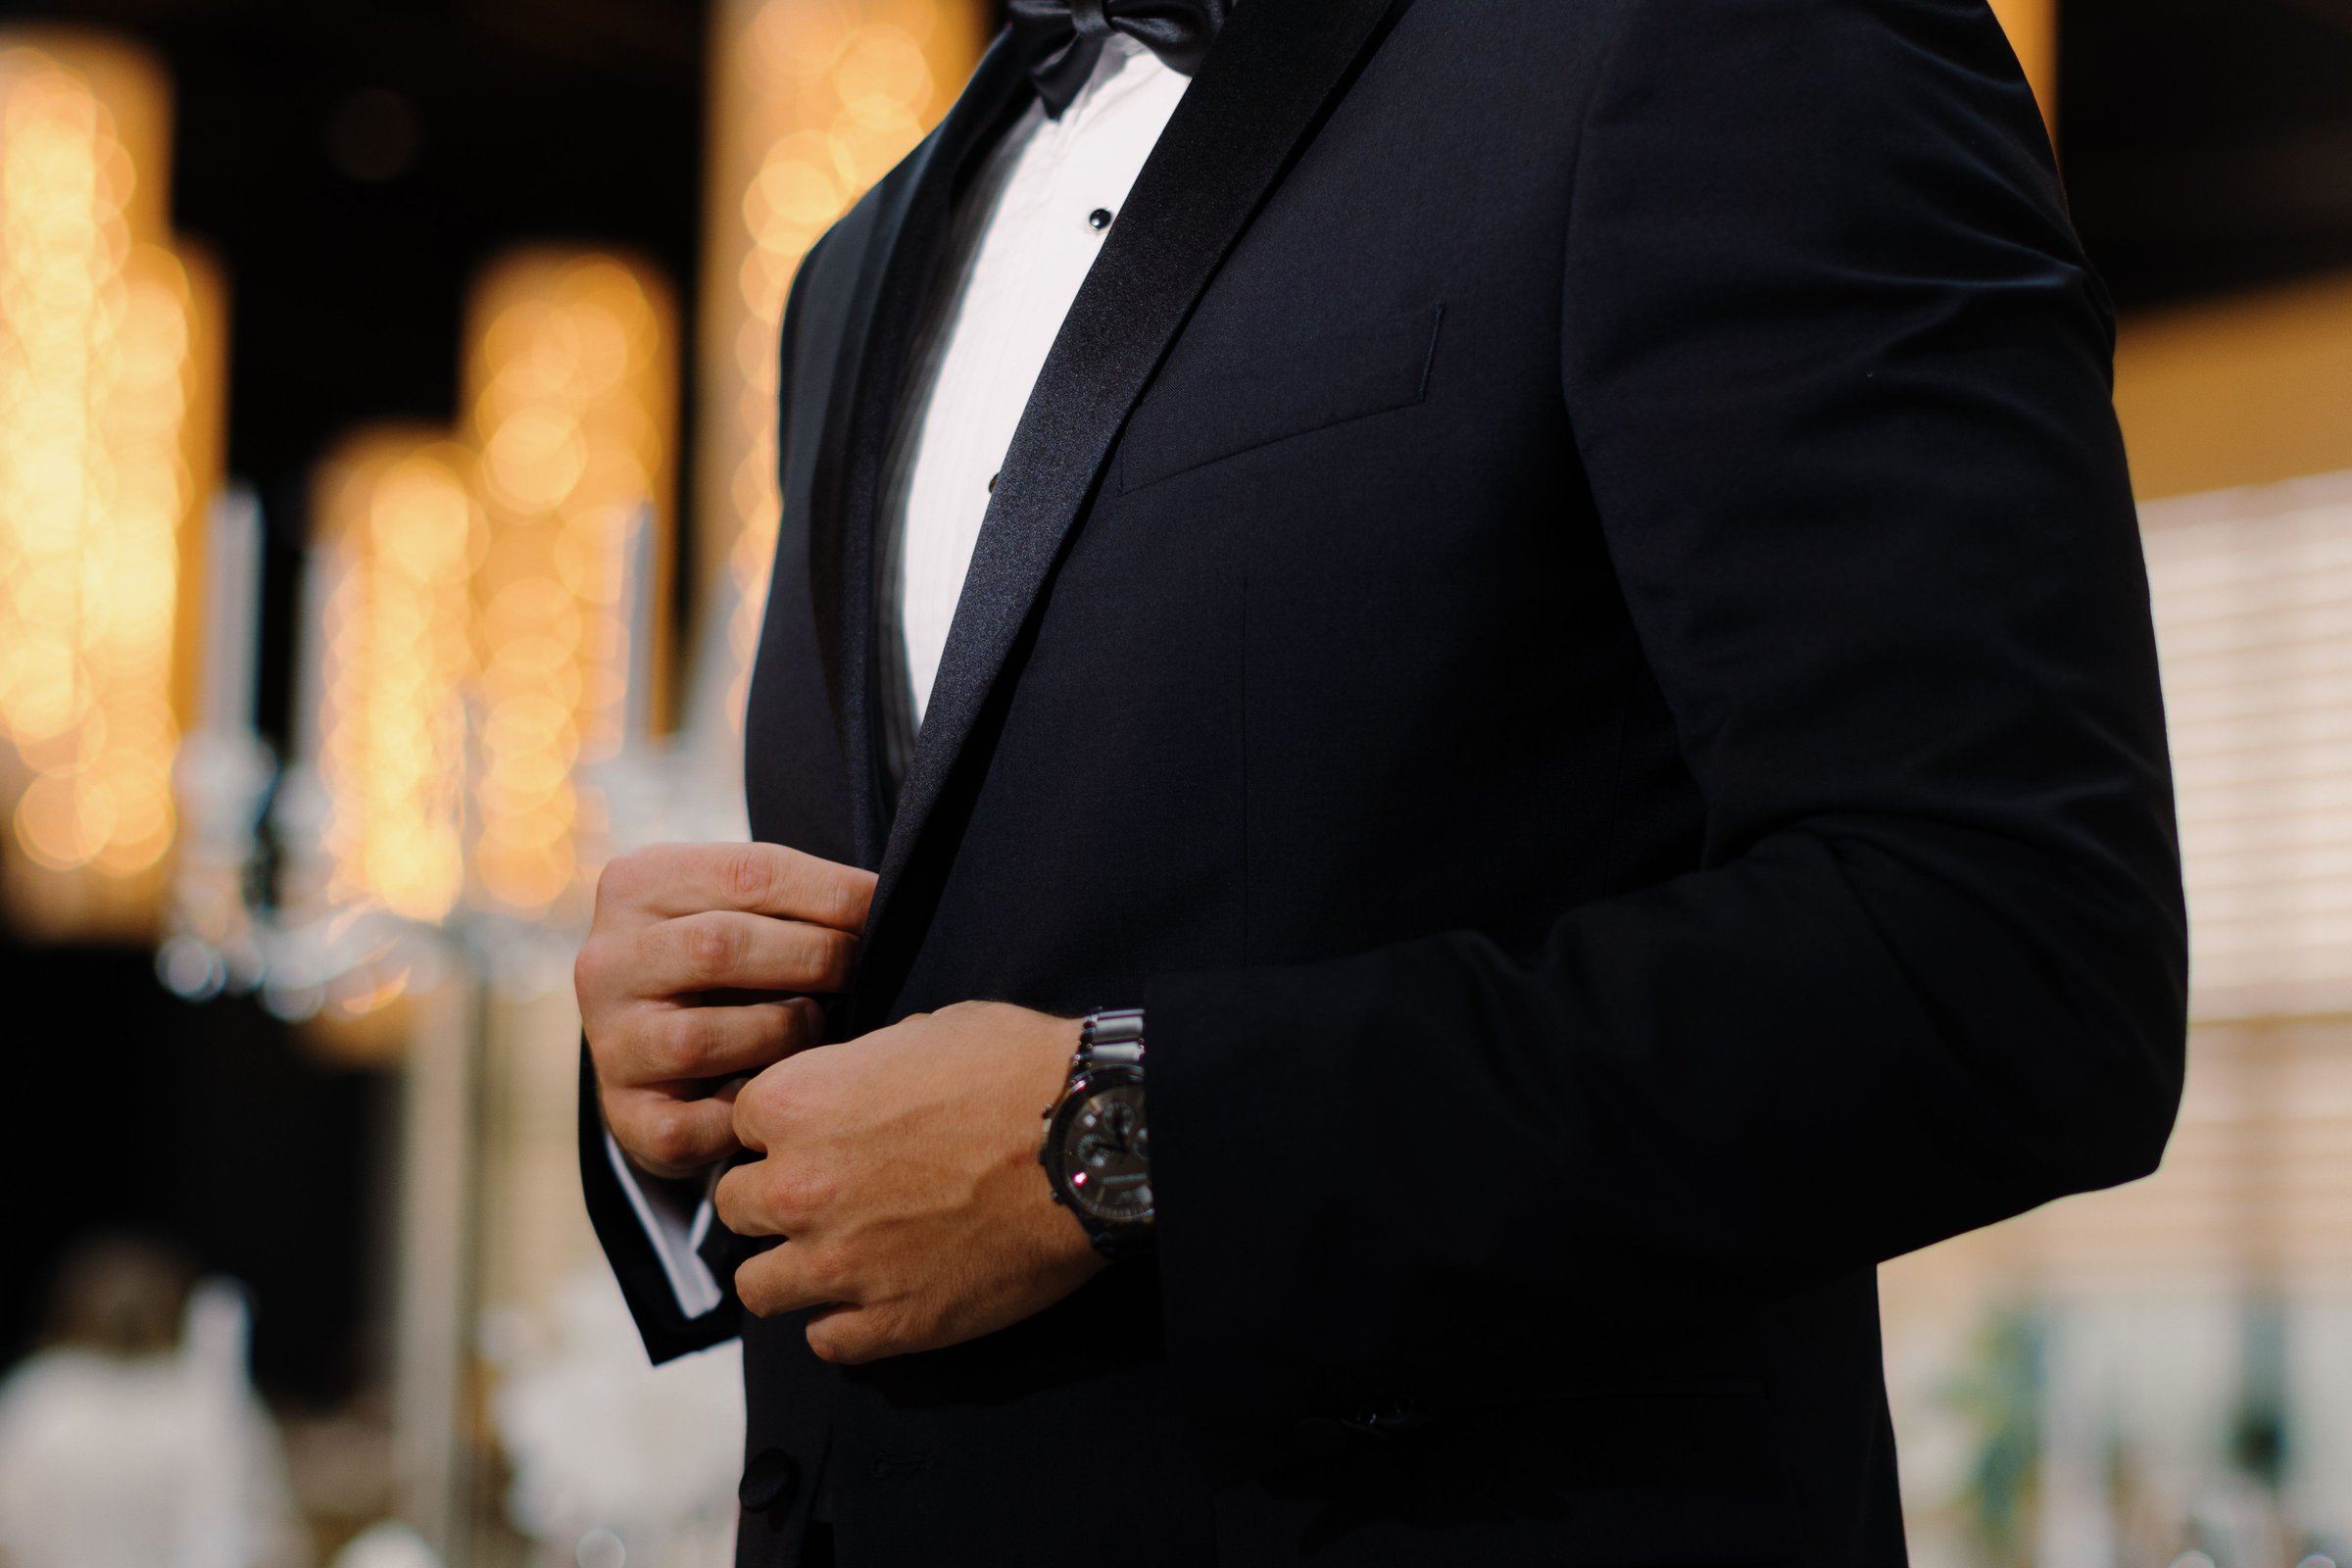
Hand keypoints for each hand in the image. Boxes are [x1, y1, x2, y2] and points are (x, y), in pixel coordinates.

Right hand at [576, 843, 876, 1179]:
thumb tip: (892, 898)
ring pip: (703, 1040)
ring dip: (784, 1035)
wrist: (659, 1044)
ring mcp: (609, 1042)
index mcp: (636, 886)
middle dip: (814, 957)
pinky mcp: (625, 1115)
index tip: (885, 907)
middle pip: (721, 947)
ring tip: (817, 1026)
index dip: (831, 892)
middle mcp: (604, 962)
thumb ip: (795, 895)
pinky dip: (749, 1113)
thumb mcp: (742, 906)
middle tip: (864, 969)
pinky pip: (697, 1125)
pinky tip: (779, 1090)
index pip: (748, 873)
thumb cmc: (727, 962)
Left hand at [714, 1001, 1105, 1362]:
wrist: (1092, 1139)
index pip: (740, 1125)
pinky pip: (826, 1341)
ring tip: (837, 1255)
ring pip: (760, 1286)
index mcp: (796, 1104)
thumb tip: (840, 1094)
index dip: (782, 1128)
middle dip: (775, 1197)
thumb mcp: (918, 1033)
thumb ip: (851, 1072)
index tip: (815, 1133)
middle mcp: (799, 1188)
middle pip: (736, 1207)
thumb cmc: (1017, 1069)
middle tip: (827, 1193)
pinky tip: (877, 1295)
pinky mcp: (892, 1323)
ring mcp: (841, 1264)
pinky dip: (844, 1322)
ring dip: (792, 1269)